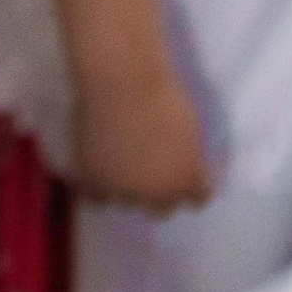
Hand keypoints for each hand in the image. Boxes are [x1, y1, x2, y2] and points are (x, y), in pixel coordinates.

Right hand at [72, 65, 212, 213]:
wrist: (122, 83)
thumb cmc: (162, 95)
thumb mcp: (190, 128)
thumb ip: (186, 153)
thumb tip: (178, 158)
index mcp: (187, 180)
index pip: (197, 198)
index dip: (190, 184)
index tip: (183, 170)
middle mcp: (157, 194)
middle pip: (161, 208)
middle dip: (157, 191)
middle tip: (149, 169)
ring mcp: (123, 191)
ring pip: (127, 202)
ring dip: (126, 188)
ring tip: (118, 164)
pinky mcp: (93, 180)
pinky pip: (95, 197)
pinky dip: (97, 187)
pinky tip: (96, 169)